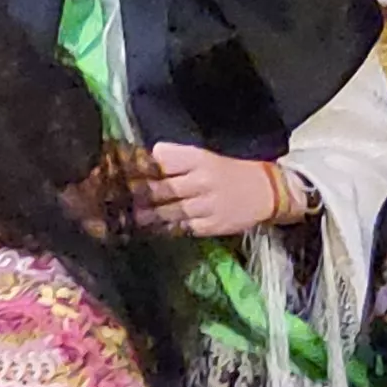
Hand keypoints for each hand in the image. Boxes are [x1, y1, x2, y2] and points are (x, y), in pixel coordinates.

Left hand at [138, 142, 285, 238]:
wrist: (265, 192)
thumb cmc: (229, 172)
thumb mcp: (205, 157)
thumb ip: (176, 160)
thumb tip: (142, 163)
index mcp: (199, 159)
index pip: (162, 159)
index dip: (142, 166)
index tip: (124, 172)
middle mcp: (201, 180)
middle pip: (161, 187)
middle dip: (139, 193)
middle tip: (120, 198)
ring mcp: (206, 205)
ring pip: (169, 211)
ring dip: (148, 215)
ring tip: (132, 217)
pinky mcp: (211, 225)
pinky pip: (182, 227)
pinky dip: (167, 228)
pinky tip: (154, 229)